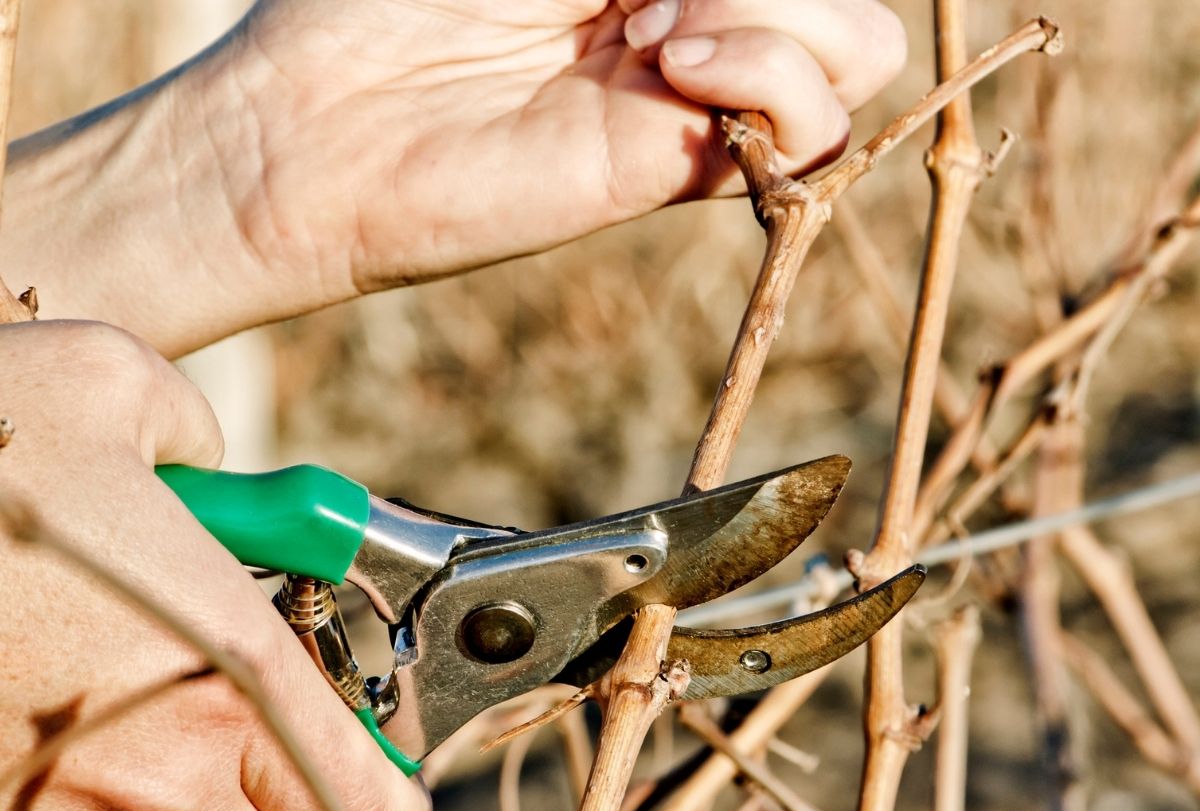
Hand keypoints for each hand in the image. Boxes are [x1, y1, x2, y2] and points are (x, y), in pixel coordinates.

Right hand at [0, 322, 428, 810]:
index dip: (389, 793)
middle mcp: (148, 782)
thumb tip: (216, 475)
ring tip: (175, 790)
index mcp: (221, 674)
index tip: (379, 771)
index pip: (363, 801)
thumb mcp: (115, 389)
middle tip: (274, 774)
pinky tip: (76, 800)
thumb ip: (207, 445)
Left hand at [214, 0, 905, 294]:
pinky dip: (776, 73)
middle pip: (851, 4)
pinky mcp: (681, 168)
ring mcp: (697, 99)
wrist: (323, 119)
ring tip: (656, 29)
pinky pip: (813, 131)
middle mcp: (697, 23)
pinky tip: (676, 63)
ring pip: (858, 59)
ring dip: (788, 14)